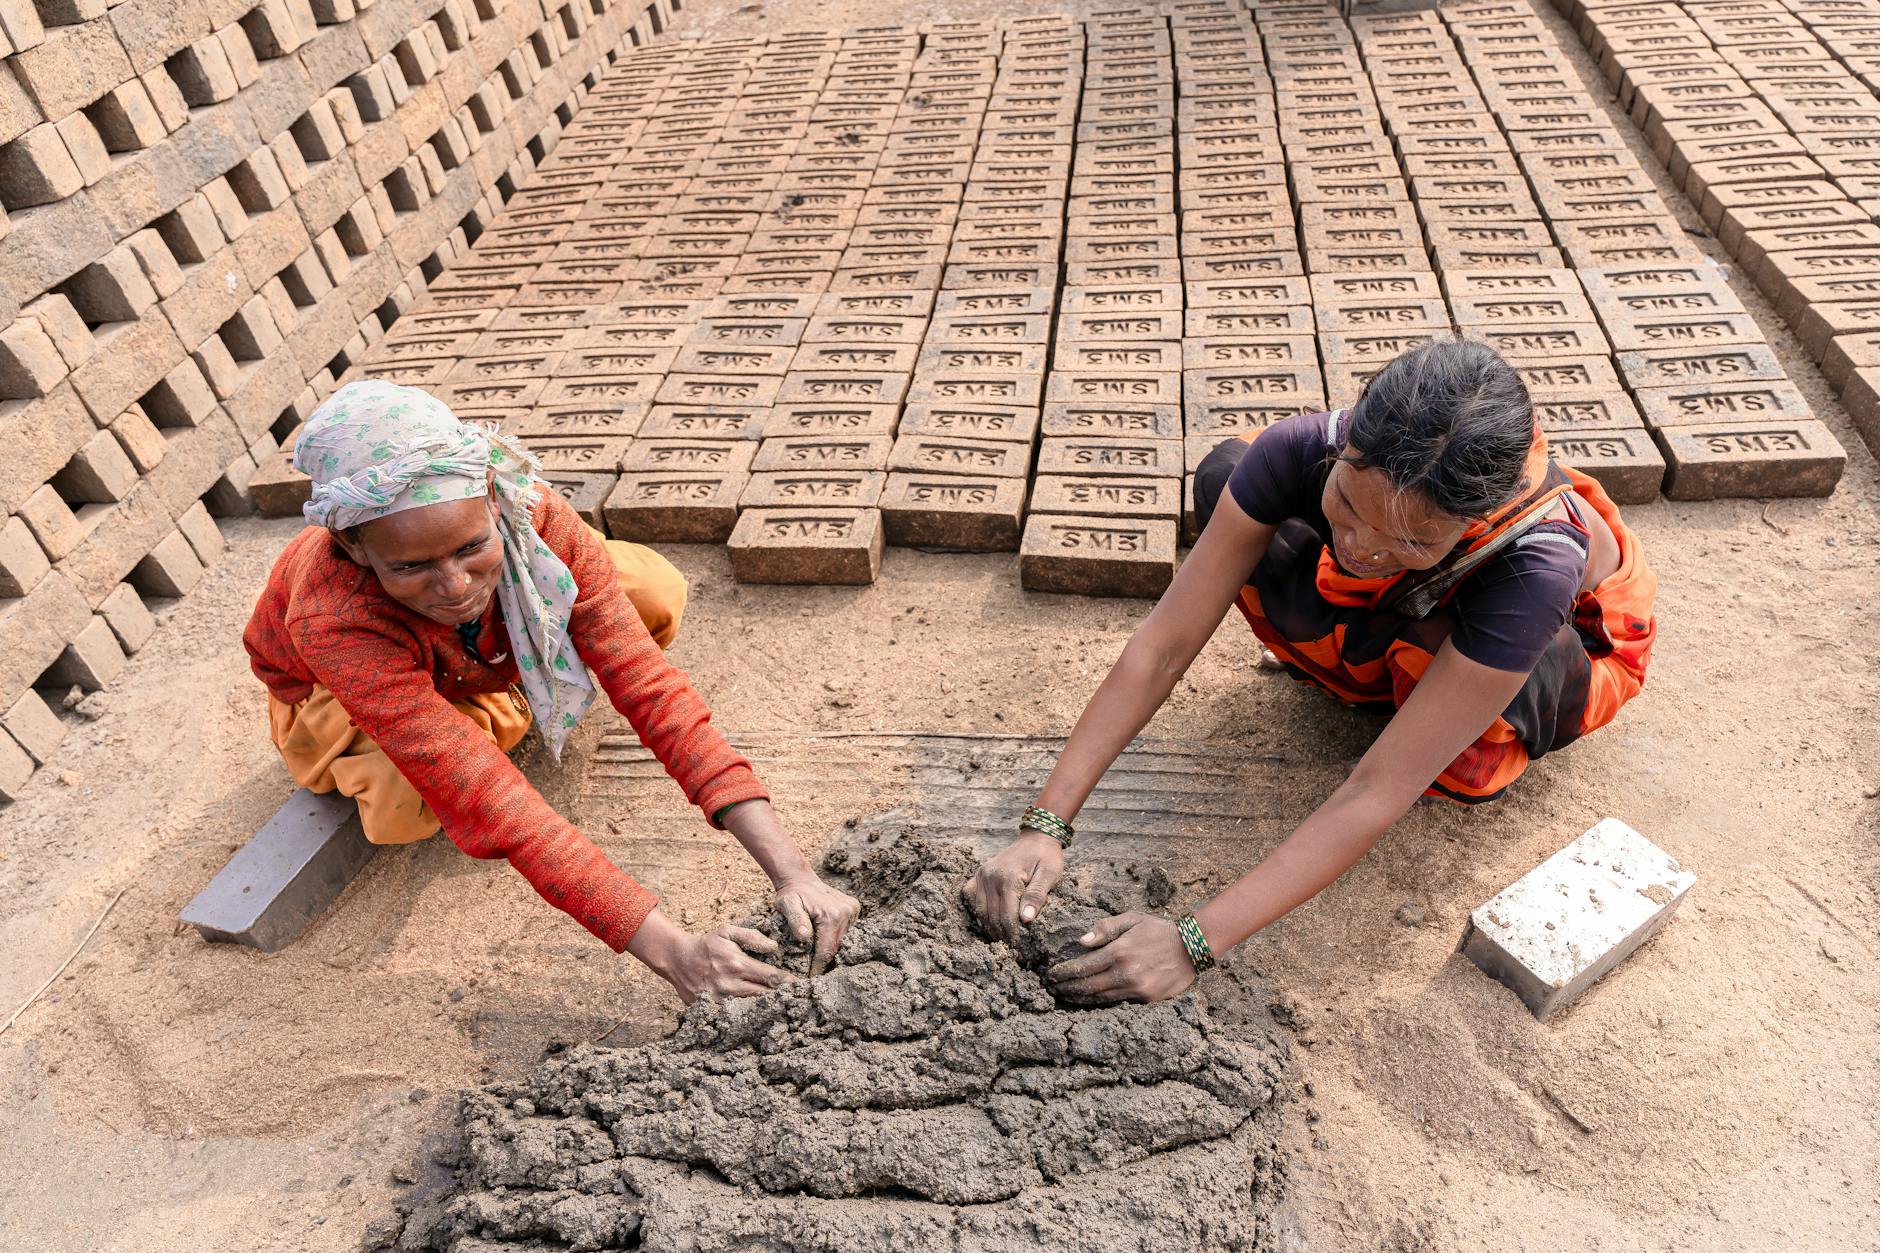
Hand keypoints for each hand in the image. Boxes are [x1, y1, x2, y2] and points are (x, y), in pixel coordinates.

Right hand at [630, 911, 794, 1005]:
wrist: (678, 959)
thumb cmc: (707, 945)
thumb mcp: (727, 932)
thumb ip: (752, 937)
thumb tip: (773, 947)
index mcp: (738, 964)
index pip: (771, 977)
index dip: (787, 982)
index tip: (799, 985)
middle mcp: (731, 985)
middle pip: (765, 996)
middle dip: (780, 996)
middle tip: (795, 998)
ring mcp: (721, 1000)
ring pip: (751, 1008)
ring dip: (765, 1008)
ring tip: (780, 1008)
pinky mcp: (711, 1010)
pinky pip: (734, 1016)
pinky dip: (746, 1016)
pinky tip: (756, 1016)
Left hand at [773, 873, 859, 975]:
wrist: (800, 878)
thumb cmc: (790, 894)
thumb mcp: (786, 905)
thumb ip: (795, 920)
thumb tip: (804, 936)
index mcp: (832, 915)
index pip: (827, 951)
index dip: (818, 968)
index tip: (809, 980)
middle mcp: (847, 912)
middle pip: (837, 948)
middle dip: (825, 963)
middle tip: (813, 976)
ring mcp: (853, 910)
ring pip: (843, 942)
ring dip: (831, 952)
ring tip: (818, 963)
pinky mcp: (854, 909)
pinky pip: (846, 933)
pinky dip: (836, 941)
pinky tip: (825, 946)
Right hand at [963, 830, 1064, 942]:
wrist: (1037, 837)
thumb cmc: (1046, 857)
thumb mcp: (1049, 875)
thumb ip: (1037, 896)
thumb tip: (1026, 919)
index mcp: (1009, 878)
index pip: (1006, 916)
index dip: (1012, 935)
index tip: (1020, 947)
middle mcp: (990, 876)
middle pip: (991, 916)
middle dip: (1001, 934)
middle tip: (1011, 947)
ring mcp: (982, 874)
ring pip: (980, 910)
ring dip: (989, 926)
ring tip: (1001, 937)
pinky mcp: (979, 873)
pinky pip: (971, 896)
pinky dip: (978, 910)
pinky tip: (989, 919)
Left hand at [1046, 913, 1196, 1004]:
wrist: (1192, 947)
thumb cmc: (1159, 930)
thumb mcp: (1132, 919)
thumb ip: (1105, 928)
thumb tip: (1081, 941)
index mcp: (1119, 951)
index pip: (1083, 966)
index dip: (1064, 973)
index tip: (1052, 975)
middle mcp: (1125, 973)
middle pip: (1087, 986)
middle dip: (1067, 988)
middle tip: (1053, 989)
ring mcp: (1136, 989)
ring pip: (1100, 998)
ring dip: (1080, 998)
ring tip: (1066, 996)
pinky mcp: (1146, 999)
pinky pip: (1117, 1002)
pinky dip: (1101, 1002)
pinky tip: (1090, 1000)